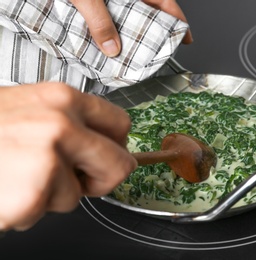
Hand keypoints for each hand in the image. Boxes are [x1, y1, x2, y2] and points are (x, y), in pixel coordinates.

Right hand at [0, 83, 136, 230]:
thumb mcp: (28, 111)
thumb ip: (68, 124)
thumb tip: (104, 144)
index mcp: (62, 99)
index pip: (121, 124)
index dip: (118, 146)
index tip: (108, 155)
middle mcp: (61, 123)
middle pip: (119, 163)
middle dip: (102, 179)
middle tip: (77, 181)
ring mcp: (48, 155)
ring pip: (82, 193)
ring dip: (54, 194)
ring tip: (20, 177)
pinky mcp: (34, 190)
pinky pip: (51, 210)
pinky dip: (31, 209)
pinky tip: (9, 190)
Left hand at [70, 0, 191, 56]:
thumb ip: (99, 19)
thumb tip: (111, 46)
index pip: (164, 1)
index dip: (177, 20)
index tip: (184, 37)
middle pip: (150, 7)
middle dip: (156, 29)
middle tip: (159, 49)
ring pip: (130, 10)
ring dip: (133, 29)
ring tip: (134, 48)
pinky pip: (111, 10)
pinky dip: (112, 23)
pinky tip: (109, 35)